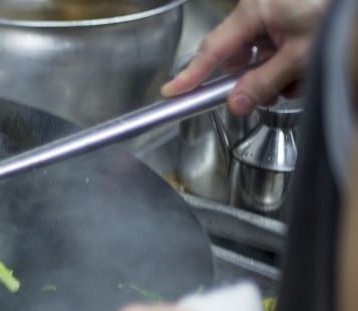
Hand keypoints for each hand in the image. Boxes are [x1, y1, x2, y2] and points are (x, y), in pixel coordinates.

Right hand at [162, 0, 327, 114]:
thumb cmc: (335, 13)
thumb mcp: (300, 56)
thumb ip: (264, 83)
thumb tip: (235, 104)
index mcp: (254, 11)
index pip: (212, 50)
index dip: (191, 74)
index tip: (171, 92)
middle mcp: (260, 7)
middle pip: (241, 55)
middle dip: (256, 78)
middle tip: (277, 92)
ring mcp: (276, 10)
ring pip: (263, 53)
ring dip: (279, 72)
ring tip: (304, 77)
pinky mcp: (291, 13)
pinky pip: (279, 44)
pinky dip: (290, 60)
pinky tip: (308, 65)